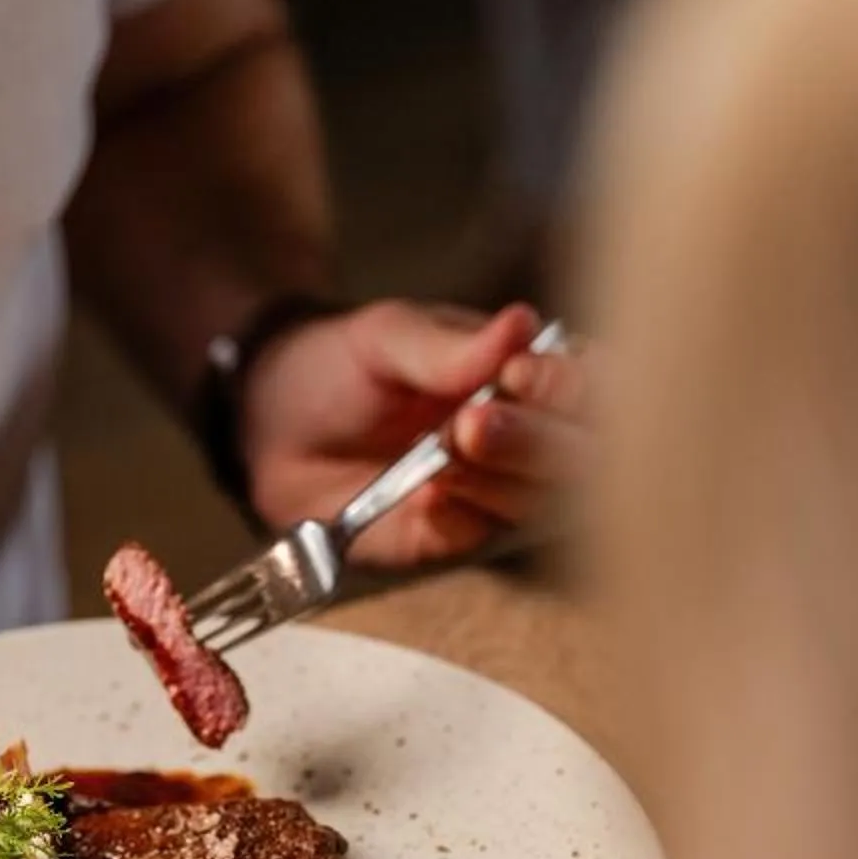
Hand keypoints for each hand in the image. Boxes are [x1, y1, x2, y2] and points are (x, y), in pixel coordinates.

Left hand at [241, 301, 592, 566]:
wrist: (268, 428)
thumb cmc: (334, 366)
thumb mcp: (386, 337)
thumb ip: (452, 346)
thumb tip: (522, 324)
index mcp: (524, 371)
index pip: (589, 383)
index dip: (569, 385)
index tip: (521, 375)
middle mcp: (524, 433)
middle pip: (580, 452)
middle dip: (537, 440)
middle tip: (473, 423)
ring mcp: (491, 488)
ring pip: (537, 498)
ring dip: (496, 477)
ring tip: (443, 450)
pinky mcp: (450, 533)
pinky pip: (477, 533)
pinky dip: (457, 514)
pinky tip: (425, 495)